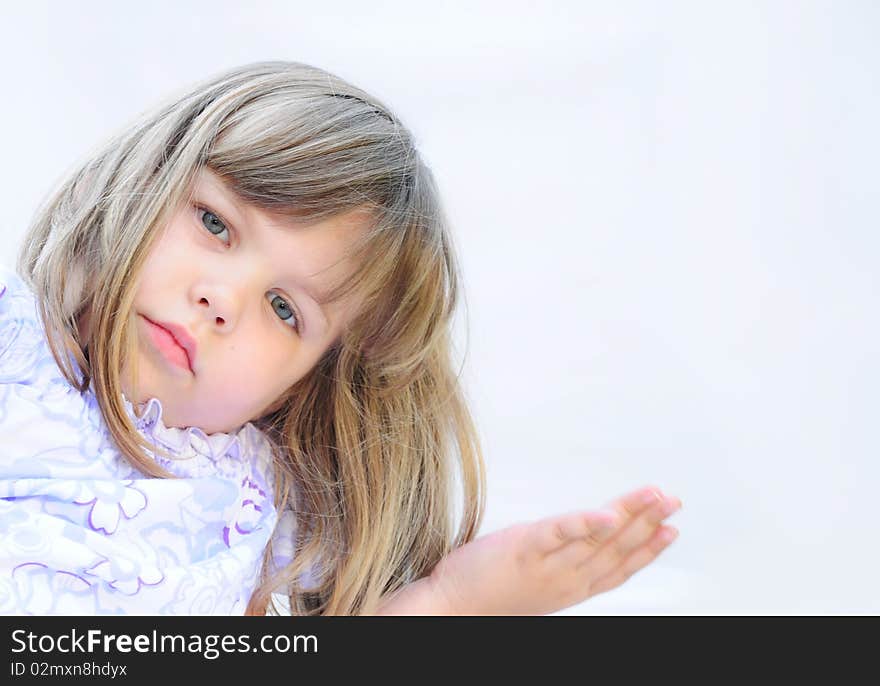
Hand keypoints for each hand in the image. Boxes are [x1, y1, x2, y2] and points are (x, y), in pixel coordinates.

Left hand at [427, 485, 680, 614]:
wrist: (450, 608)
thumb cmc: (488, 590)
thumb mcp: (537, 579)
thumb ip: (561, 560)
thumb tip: (582, 536)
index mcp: (572, 587)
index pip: (620, 568)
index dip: (649, 549)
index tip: (673, 529)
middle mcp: (566, 580)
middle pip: (617, 549)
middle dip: (649, 523)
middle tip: (673, 500)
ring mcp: (547, 566)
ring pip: (598, 539)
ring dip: (630, 515)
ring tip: (654, 496)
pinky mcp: (524, 548)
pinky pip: (560, 533)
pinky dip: (585, 522)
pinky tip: (606, 513)